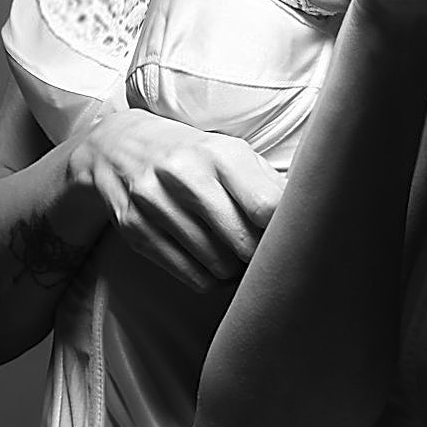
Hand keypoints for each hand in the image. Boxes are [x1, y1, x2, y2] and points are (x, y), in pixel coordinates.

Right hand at [66, 108, 286, 292]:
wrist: (118, 147)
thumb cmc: (193, 156)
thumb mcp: (231, 155)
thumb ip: (269, 184)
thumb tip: (308, 218)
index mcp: (219, 154)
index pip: (266, 206)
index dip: (283, 231)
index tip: (288, 237)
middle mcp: (185, 175)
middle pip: (243, 242)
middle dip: (258, 255)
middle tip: (263, 253)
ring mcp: (155, 203)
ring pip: (218, 265)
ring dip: (234, 268)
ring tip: (236, 255)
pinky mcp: (136, 230)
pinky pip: (191, 276)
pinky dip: (210, 279)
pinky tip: (212, 265)